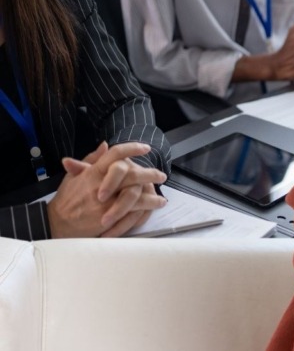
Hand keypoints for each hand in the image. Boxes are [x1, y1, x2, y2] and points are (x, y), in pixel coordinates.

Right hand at [48, 142, 167, 237]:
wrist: (58, 221)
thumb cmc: (67, 198)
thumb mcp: (75, 175)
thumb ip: (91, 160)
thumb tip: (105, 145)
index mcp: (94, 171)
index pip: (116, 154)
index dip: (132, 148)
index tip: (146, 148)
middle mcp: (101, 184)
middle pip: (132, 174)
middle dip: (150, 174)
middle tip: (161, 175)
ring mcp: (106, 201)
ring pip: (136, 194)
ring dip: (152, 196)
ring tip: (162, 198)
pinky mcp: (109, 215)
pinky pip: (133, 210)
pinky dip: (146, 209)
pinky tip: (154, 207)